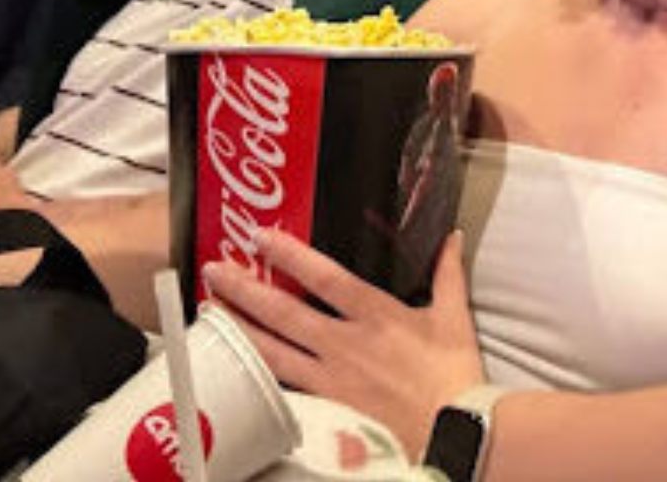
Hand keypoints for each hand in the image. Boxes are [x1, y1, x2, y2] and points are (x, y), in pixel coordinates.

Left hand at [204, 229, 484, 458]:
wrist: (454, 429)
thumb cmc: (454, 374)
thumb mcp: (454, 316)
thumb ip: (447, 272)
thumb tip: (452, 238)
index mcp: (377, 315)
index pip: (324, 278)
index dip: (290, 255)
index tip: (262, 237)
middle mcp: (347, 344)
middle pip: (285, 313)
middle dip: (246, 289)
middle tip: (216, 270)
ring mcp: (333, 377)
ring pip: (275, 351)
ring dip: (240, 329)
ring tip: (211, 311)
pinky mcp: (329, 406)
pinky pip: (285, 386)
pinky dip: (258, 372)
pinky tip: (237, 364)